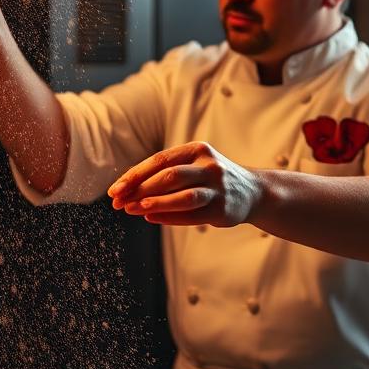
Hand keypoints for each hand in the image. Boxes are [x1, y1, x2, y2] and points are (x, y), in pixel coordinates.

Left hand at [107, 141, 262, 226]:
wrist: (253, 191)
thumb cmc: (210, 177)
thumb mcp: (191, 165)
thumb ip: (163, 173)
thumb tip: (126, 189)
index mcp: (197, 150)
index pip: (160, 160)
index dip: (135, 175)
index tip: (115, 190)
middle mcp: (209, 166)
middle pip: (170, 176)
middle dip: (140, 190)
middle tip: (119, 203)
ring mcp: (218, 188)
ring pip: (183, 196)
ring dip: (155, 203)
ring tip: (133, 210)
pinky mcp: (223, 210)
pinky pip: (192, 215)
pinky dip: (169, 217)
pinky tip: (150, 218)